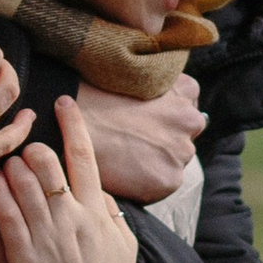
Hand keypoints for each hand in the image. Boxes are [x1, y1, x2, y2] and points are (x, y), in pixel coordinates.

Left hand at [0, 96, 139, 262]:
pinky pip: (4, 211)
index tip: (62, 101)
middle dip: (35, 148)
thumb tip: (99, 188)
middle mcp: (70, 217)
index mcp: (98, 211)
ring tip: (12, 169)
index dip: (72, 122)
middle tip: (30, 154)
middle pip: (46, 162)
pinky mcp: (20, 253)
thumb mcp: (123, 245)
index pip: (84, 155)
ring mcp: (44, 234)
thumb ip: (111, 212)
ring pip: (21, 181)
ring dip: (13, 166)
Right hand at [72, 75, 203, 204]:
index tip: (144, 118)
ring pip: (173, 162)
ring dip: (155, 163)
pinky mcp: (168, 180)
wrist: (71, 124)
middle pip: (183, 137)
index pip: (187, 105)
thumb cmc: (92, 95)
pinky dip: (144, 184)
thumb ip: (153, 90)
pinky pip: (160, 185)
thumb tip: (152, 102)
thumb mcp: (131, 76)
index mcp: (185, 90)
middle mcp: (190, 120)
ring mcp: (181, 152)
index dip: (163, 114)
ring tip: (123, 157)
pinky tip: (122, 172)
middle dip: (162, 140)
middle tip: (131, 140)